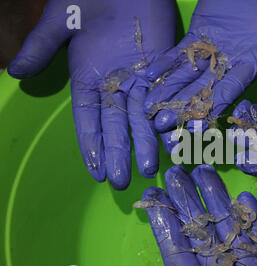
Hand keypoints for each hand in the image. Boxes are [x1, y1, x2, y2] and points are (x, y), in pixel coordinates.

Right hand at [8, 0, 175, 188]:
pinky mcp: (161, 70)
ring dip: (144, 143)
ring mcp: (138, 79)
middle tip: (124, 181)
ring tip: (148, 168)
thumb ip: (42, 46)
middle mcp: (113, 85)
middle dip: (119, 153)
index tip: (96, 171)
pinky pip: (163, 98)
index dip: (92, 146)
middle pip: (115, 126)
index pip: (88, 121)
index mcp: (88, 79)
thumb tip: (14, 72)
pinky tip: (168, 139)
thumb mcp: (61, 20)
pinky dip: (164, 118)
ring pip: (141, 117)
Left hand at [124, 165, 256, 265]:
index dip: (164, 223)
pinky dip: (254, 216)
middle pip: (202, 234)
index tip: (154, 195)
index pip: (177, 254)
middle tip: (175, 172)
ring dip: (218, 200)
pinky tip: (244, 195)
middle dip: (187, 202)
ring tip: (204, 171)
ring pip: (230, 227)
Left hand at [144, 0, 256, 150]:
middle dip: (182, 107)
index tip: (196, 125)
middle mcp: (228, 63)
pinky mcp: (196, 34)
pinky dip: (162, 64)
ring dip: (167, 91)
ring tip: (147, 107)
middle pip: (202, 89)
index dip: (213, 108)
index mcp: (252, 64)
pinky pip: (177, 52)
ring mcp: (210, 50)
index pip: (230, 90)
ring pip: (185, 74)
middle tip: (161, 124)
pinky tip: (147, 77)